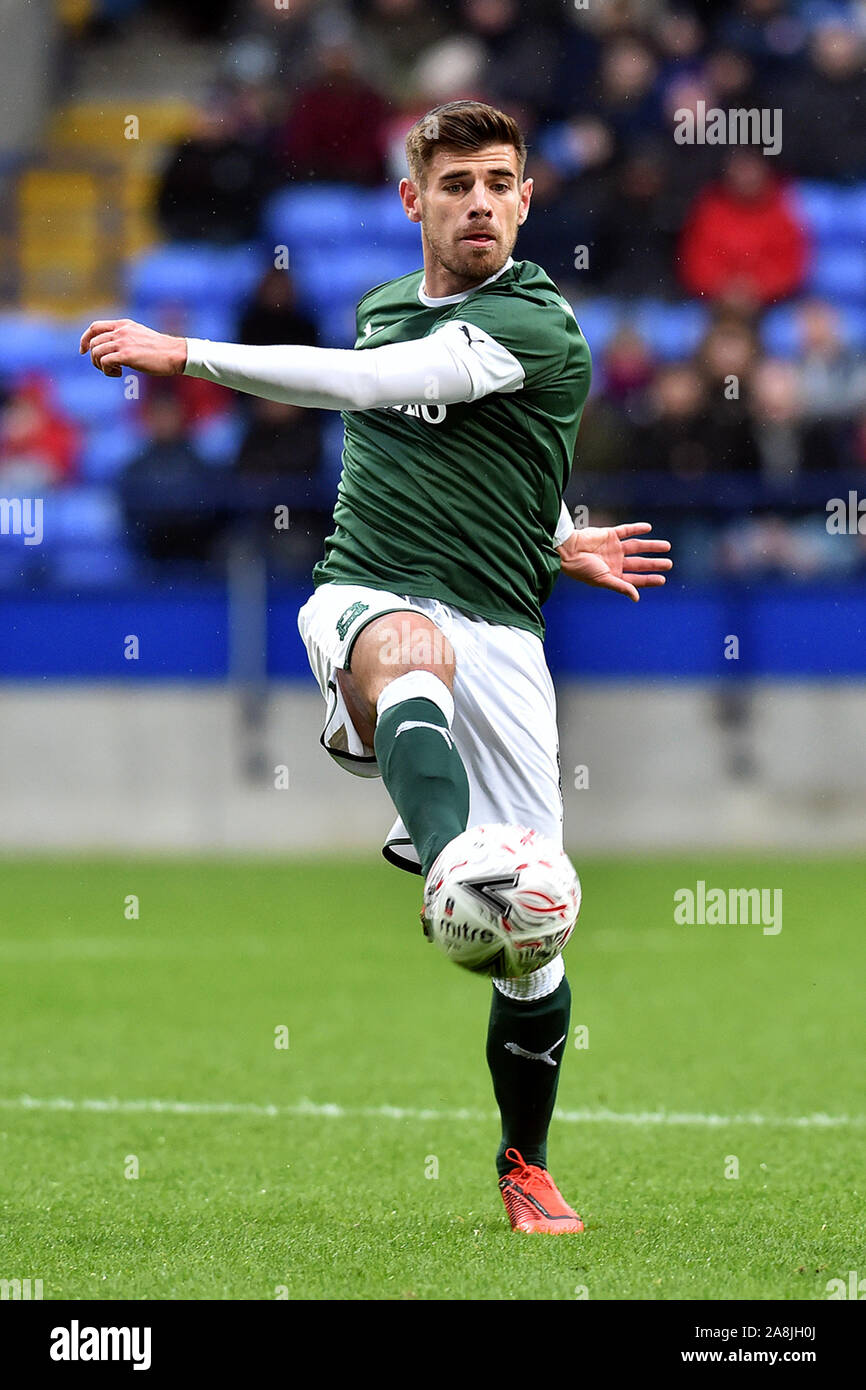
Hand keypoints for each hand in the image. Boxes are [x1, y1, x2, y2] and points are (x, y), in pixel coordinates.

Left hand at [79, 318, 186, 377]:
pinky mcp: (127, 355)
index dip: (84, 339)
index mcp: (123, 325)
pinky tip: (120, 373)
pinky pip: (105, 362)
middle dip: (95, 358)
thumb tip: (111, 349)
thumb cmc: (160, 350)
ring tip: (115, 371)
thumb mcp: (140, 336)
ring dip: (101, 366)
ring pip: (96, 353)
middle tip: (107, 368)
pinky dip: (108, 371)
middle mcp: (121, 331)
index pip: (95, 327)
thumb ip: (125, 337)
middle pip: (93, 343)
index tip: (83, 351)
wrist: (175, 354)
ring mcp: (123, 342)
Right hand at [557, 522, 671, 601]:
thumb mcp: (603, 580)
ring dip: (651, 546)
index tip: (663, 579)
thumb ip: (621, 587)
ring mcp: (613, 548)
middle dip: (654, 564)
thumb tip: (636, 598)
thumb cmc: (582, 568)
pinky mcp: (609, 534)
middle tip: (669, 564)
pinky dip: (637, 528)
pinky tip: (648, 528)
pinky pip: (626, 531)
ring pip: (637, 546)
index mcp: (613, 575)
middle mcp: (615, 562)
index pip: (635, 579)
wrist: (567, 550)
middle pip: (639, 563)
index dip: (649, 579)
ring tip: (666, 546)